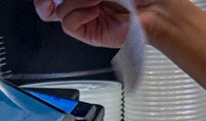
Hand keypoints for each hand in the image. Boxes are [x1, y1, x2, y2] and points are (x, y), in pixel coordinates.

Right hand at [33, 0, 162, 48]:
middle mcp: (84, 1)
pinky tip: (94, 10)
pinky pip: (68, 24)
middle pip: (51, 3)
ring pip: (59, 11)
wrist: (156, 7)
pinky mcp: (89, 32)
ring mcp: (85, 16)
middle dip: (48, 0)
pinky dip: (78, 14)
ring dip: (76, 1)